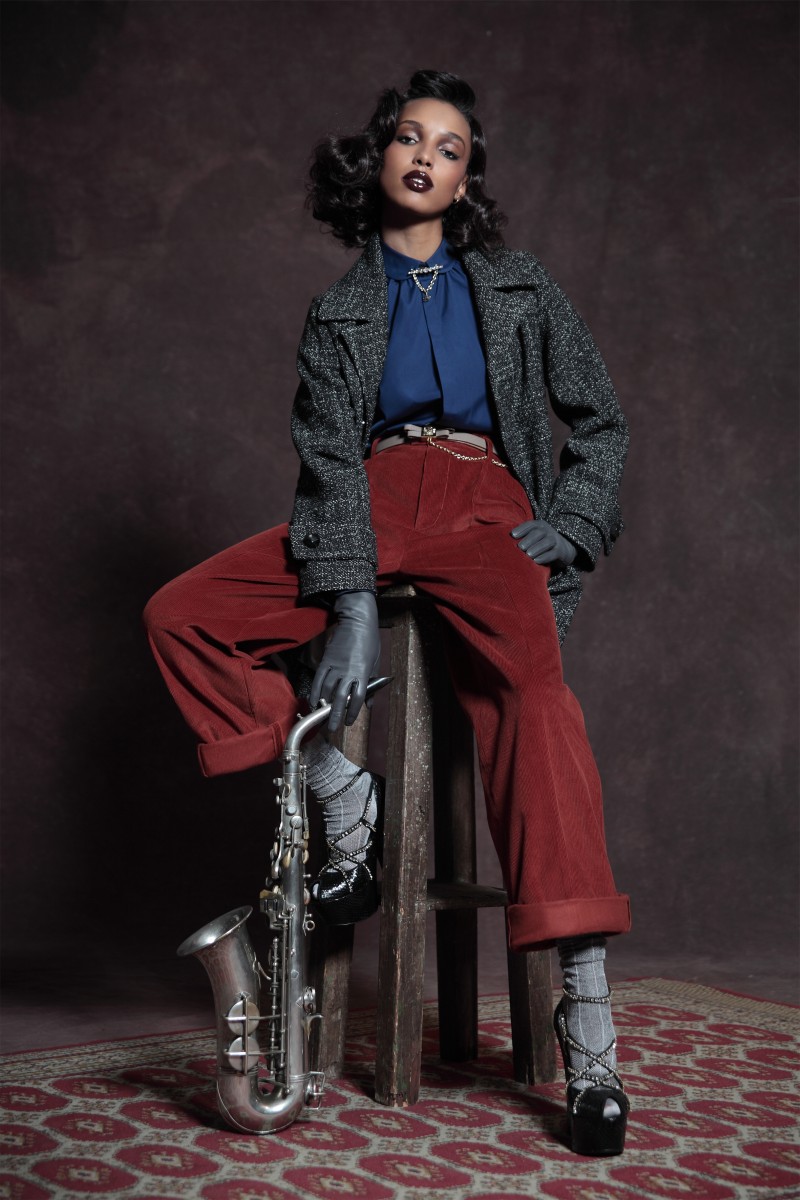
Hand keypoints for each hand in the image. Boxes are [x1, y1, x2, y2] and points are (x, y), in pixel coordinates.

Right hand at [310, 591, 380, 731]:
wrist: (356, 620)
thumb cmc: (369, 641)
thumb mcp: (376, 663)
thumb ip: (372, 685)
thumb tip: (370, 705)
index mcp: (362, 672)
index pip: (357, 698)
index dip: (352, 712)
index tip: (349, 722)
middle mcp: (348, 671)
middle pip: (340, 698)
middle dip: (335, 715)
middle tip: (333, 728)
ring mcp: (335, 666)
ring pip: (327, 690)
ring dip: (324, 705)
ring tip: (322, 717)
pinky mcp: (325, 660)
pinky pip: (318, 679)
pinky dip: (315, 691)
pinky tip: (314, 701)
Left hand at [511, 519, 576, 565]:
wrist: (563, 548)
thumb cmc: (541, 542)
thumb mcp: (534, 536)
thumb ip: (523, 537)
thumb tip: (505, 541)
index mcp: (540, 525)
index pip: (530, 525)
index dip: (521, 529)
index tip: (513, 535)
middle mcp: (548, 531)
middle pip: (538, 533)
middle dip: (529, 539)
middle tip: (520, 547)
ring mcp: (555, 540)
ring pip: (547, 542)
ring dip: (537, 548)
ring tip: (528, 555)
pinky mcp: (560, 551)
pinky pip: (553, 553)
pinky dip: (545, 557)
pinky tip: (537, 561)